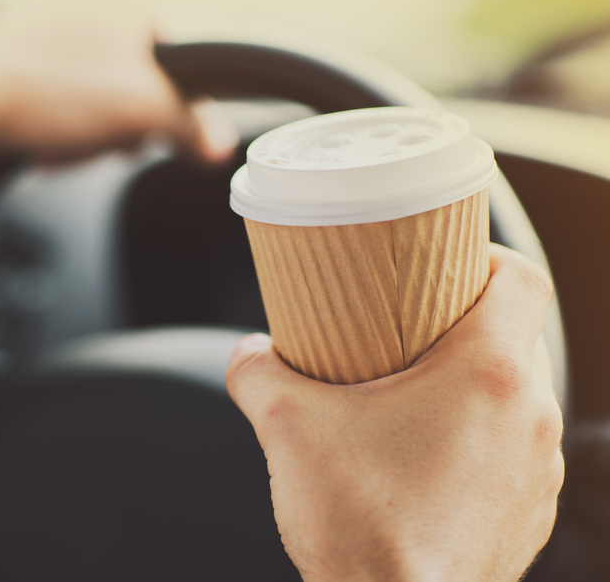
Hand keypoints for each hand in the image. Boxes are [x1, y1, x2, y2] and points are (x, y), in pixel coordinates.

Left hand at [0, 0, 236, 163]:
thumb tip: (219, 145)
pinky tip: (45, 146)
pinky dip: (62, 135)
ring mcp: (60, 33)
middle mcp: (96, 6)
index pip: (186, 68)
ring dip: (90, 139)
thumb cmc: (42, 87)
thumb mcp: (143, 110)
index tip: (156, 136)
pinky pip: (68, 110)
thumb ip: (192, 128)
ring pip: (103, 107)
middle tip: (101, 138)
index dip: (174, 112)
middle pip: (143, 91)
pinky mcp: (30, 64)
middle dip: (121, 129)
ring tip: (64, 142)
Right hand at [226, 244, 563, 581]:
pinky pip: (512, 451)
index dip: (490, 256)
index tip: (450, 260)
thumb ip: (257, 372)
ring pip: (517, 396)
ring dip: (471, 383)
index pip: (523, 280)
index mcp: (487, 377)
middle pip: (516, 335)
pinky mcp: (525, 514)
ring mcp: (534, 472)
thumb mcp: (287, 427)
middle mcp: (529, 419)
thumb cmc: (360, 527)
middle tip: (410, 324)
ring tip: (411, 392)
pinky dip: (476, 436)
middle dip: (465, 321)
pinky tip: (421, 454)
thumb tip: (248, 354)